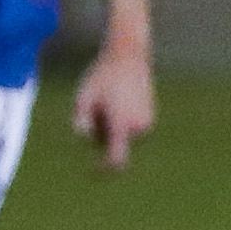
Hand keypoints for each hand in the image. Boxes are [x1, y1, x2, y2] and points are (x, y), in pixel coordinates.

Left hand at [74, 36, 155, 170]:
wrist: (129, 57)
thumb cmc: (102, 77)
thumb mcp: (83, 97)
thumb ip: (80, 121)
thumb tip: (83, 139)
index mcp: (121, 123)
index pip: (116, 158)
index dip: (104, 169)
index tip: (92, 172)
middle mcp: (138, 127)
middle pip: (112, 145)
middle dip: (101, 135)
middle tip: (97, 108)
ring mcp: (147, 123)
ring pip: (122, 138)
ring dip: (110, 128)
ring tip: (109, 102)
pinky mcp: (150, 119)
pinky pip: (129, 130)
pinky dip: (120, 122)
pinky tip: (119, 100)